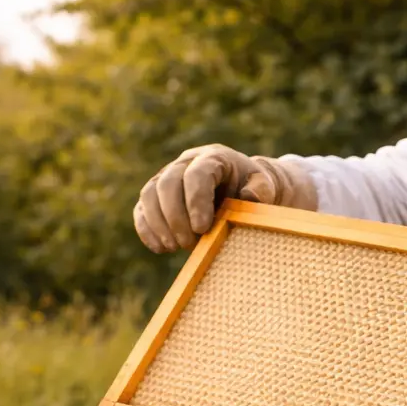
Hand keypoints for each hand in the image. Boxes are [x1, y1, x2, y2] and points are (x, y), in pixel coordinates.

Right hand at [133, 144, 316, 252]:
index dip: (196, 201)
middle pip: (168, 183)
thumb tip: (248, 197)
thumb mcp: (264, 187)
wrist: (241, 189)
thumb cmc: (253, 188)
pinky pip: (142, 208)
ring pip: (150, 194)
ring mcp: (167, 176)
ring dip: (158, 223)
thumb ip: (261, 190)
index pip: (196, 174)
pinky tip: (160, 248)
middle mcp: (185, 162)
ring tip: (174, 247)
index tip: (202, 229)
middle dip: (175, 216)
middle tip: (188, 243)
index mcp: (213, 157)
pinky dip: (146, 229)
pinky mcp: (156, 195)